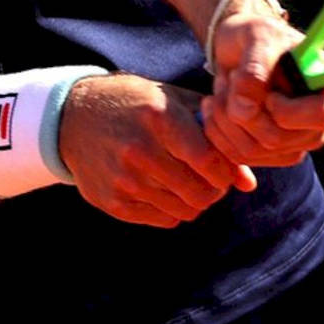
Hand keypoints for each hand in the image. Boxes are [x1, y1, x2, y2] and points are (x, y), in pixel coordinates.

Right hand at [58, 74, 255, 227]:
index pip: (209, 161)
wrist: (75, 117)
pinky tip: (163, 188)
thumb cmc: (137, 104)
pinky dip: (172, 209)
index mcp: (159, 118)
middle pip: (200, 193)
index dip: (225, 171)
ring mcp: (123, 179)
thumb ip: (213, 136)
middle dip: (213, 190)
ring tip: (187, 182)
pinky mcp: (112, 201)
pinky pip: (163, 219)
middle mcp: (140, 150)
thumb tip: (248, 183)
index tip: (224, 168)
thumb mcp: (174, 104)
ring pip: (184, 210)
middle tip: (209, 179)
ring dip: (194, 201)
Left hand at [200, 2, 323, 167]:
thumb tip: (245, 112)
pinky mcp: (273, 152)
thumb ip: (254, 69)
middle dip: (243, 111)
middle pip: (281, 139)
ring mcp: (299, 139)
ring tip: (220, 88)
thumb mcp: (256, 37)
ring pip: (256, 150)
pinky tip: (214, 105)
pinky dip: (219, 132)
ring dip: (226, 118)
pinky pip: (241, 155)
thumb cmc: (257, 35)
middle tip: (229, 79)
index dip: (289, 111)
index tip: (268, 93)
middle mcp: (321, 117)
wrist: (240, 48)